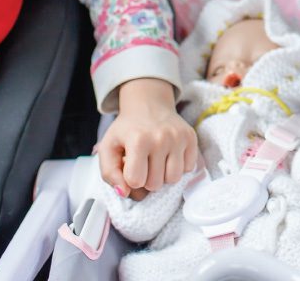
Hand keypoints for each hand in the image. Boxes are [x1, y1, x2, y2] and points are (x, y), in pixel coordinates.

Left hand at [96, 78, 197, 197]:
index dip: (131, 178)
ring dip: (164, 175)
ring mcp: (178, 137)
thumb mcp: (108, 148)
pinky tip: (169, 155)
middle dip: (147, 179)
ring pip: (174, 179)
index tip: (130, 166)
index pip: (136, 181)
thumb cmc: (126, 130)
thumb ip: (109, 173)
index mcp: (138, 140)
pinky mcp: (191, 137)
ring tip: (156, 161)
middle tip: (143, 163)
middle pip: (155, 184)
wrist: (148, 105)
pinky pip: (188, 168)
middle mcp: (161, 138)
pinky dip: (178, 167)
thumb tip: (123, 193)